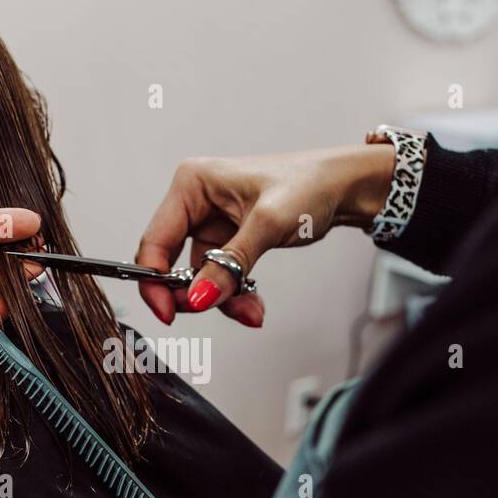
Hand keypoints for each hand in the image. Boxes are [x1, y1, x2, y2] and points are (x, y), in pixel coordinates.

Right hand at [135, 144, 395, 326]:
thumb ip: (229, 264)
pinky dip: (234, 295)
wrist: (343, 188)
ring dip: (222, 299)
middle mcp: (195, 202)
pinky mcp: (227, 241)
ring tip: (251, 310)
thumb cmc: (309, 184)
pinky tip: (253, 305)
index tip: (168, 312)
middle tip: (217, 309)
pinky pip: (218, 278)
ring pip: (198, 277)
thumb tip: (198, 298)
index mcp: (192, 184)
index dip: (155, 280)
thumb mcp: (267, 224)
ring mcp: (210, 223)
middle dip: (195, 293)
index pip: (156, 240)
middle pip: (171, 263)